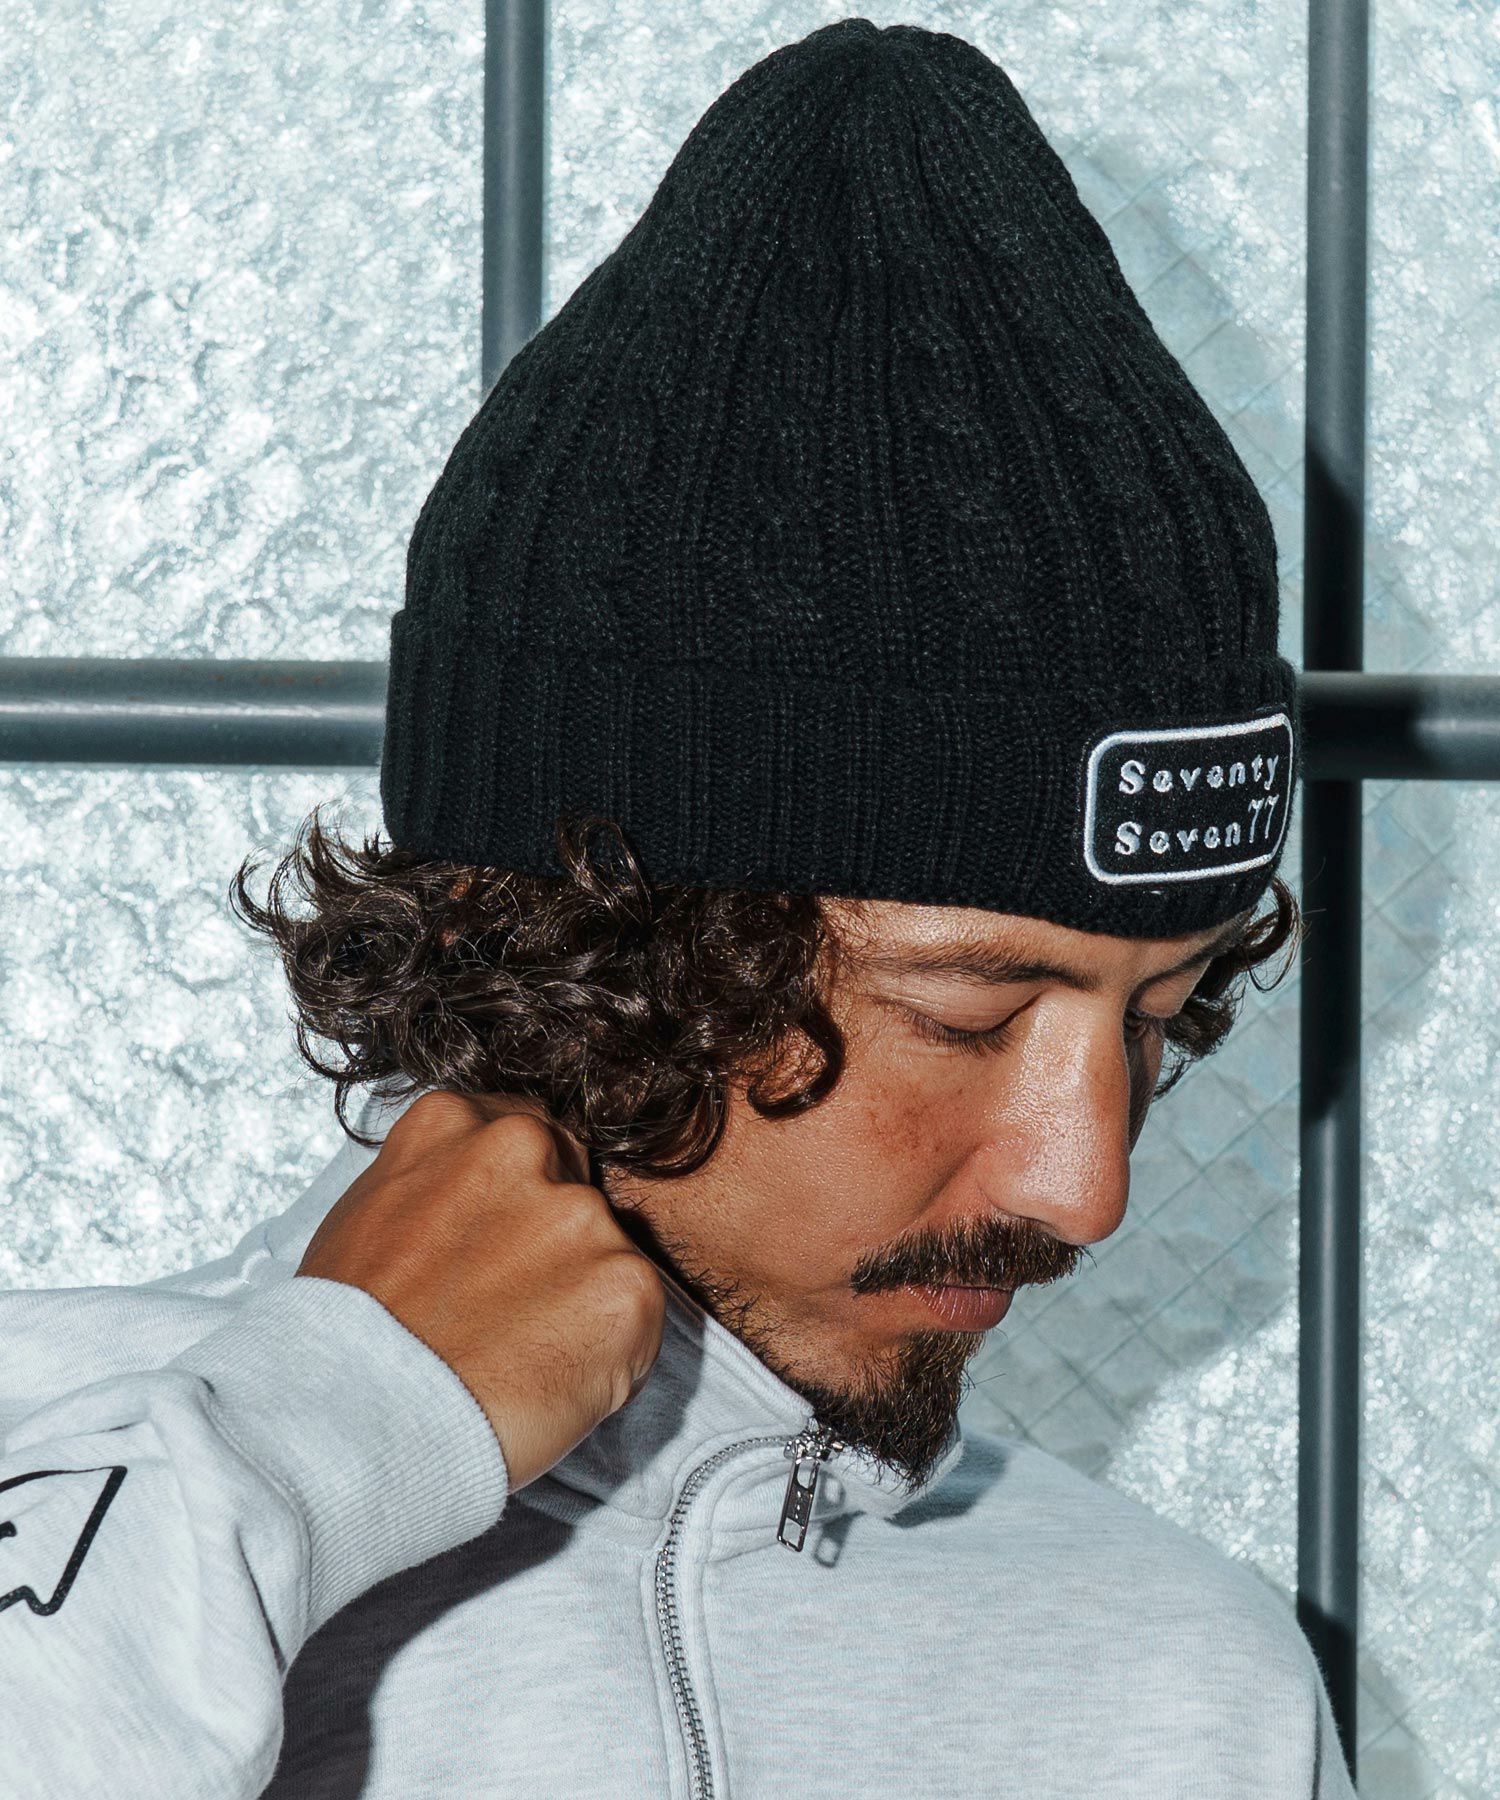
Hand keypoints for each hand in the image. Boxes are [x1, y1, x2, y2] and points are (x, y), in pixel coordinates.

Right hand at [297, 1090, 665, 1491]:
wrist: (349, 1426)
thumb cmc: (343, 1338)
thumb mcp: (367, 1216)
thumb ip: (437, 1186)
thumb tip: (470, 1203)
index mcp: (454, 1122)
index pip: (529, 1140)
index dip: (518, 1206)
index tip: (494, 1255)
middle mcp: (523, 1148)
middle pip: (574, 1192)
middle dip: (555, 1249)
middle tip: (506, 1315)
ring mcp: (580, 1215)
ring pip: (609, 1257)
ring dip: (581, 1305)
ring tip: (515, 1359)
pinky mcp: (627, 1284)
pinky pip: (640, 1320)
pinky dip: (611, 1357)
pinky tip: (546, 1383)